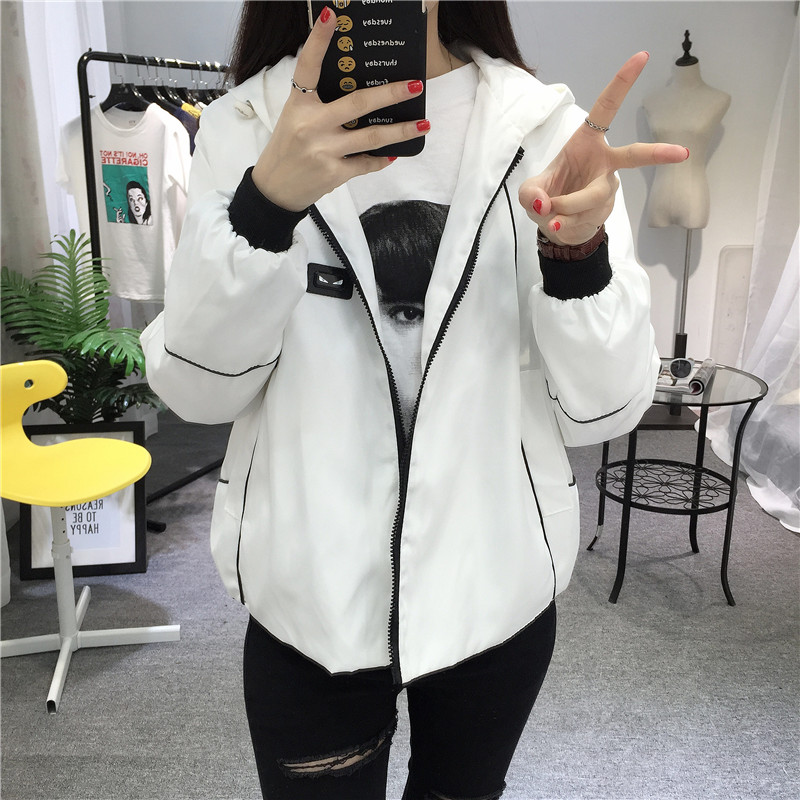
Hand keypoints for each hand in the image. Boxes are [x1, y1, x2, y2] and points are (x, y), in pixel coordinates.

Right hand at [252, 6, 428, 211]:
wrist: (275, 189)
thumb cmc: (287, 149)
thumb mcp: (295, 118)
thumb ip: (320, 103)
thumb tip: (360, 93)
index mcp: (299, 105)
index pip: (308, 67)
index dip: (318, 40)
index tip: (332, 16)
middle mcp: (311, 125)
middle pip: (358, 104)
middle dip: (390, 94)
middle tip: (415, 85)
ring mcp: (324, 151)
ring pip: (371, 137)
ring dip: (401, 130)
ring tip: (423, 124)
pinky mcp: (335, 173)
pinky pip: (366, 163)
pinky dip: (382, 158)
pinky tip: (395, 152)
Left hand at [519, 52, 689, 245]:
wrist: (556, 226)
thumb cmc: (548, 196)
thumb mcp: (530, 192)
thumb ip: (532, 195)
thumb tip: (546, 204)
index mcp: (586, 142)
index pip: (605, 109)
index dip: (622, 83)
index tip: (642, 57)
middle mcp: (604, 162)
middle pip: (632, 157)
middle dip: (656, 155)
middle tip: (682, 154)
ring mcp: (609, 187)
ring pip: (593, 199)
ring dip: (566, 210)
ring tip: (551, 219)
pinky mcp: (606, 210)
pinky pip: (586, 219)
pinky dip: (565, 226)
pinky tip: (558, 226)